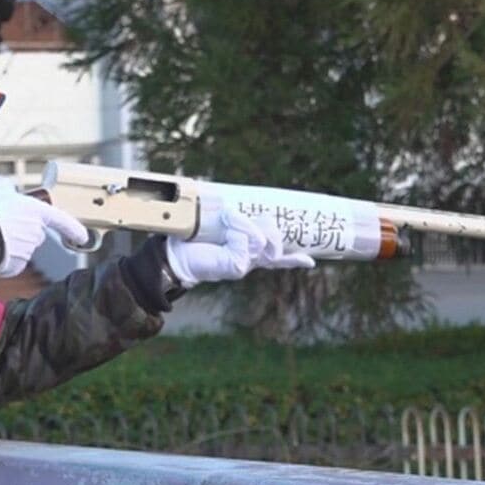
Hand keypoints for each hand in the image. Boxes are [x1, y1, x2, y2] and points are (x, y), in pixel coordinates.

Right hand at [0, 178, 87, 277]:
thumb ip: (6, 188)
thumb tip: (8, 190)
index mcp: (35, 211)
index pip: (61, 220)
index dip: (73, 228)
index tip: (82, 237)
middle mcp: (35, 232)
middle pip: (34, 234)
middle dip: (22, 231)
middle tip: (0, 224)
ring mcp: (26, 251)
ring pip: (21, 248)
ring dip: (9, 244)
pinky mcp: (15, 267)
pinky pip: (11, 263)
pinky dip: (2, 258)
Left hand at [164, 212, 314, 287]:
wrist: (175, 253)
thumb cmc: (195, 236)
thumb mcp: (223, 223)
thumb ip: (241, 222)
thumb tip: (253, 223)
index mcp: (249, 249)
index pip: (277, 255)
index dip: (294, 258)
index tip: (310, 262)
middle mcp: (250, 259)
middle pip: (274, 237)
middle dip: (262, 223)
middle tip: (234, 218)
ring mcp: (245, 264)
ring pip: (260, 237)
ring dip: (242, 223)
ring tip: (224, 224)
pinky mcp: (237, 267)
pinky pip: (247, 241)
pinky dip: (236, 230)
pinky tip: (224, 233)